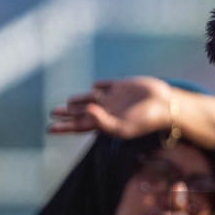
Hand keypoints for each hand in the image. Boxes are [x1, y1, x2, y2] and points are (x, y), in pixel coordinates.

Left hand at [48, 76, 173, 138]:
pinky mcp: (122, 86)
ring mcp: (114, 98)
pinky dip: (99, 86)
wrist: (165, 105)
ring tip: (69, 104)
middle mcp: (106, 111)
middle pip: (81, 113)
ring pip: (91, 99)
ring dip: (79, 101)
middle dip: (67, 114)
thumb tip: (85, 112)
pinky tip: (95, 87)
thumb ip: (102, 122)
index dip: (63, 127)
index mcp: (104, 123)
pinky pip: (105, 86)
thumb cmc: (145, 120)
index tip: (48, 129)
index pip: (78, 126)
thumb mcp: (123, 127)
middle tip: (53, 112)